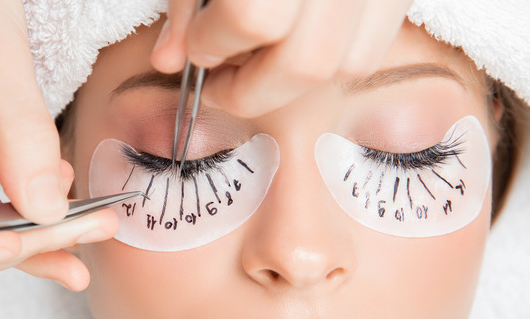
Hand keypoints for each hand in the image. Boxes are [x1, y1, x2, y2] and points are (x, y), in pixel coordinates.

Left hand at [151, 0, 412, 116]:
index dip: (212, 42)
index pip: (253, 20)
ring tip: (255, 60)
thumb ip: (187, 4)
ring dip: (289, 81)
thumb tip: (170, 60)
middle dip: (251, 87)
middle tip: (219, 78)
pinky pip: (371, 51)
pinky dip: (330, 63)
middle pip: (307, 62)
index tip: (196, 47)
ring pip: (347, 65)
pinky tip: (296, 46)